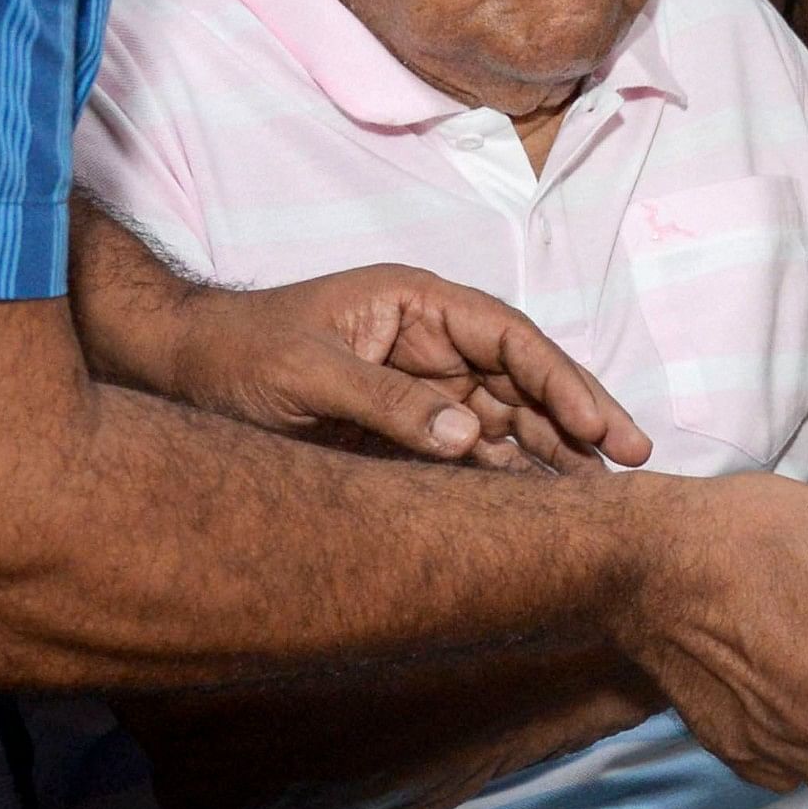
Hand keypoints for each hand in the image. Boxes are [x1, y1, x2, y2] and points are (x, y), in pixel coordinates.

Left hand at [122, 260, 654, 472]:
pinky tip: (543, 504)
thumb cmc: (233, 354)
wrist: (177, 372)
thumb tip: (472, 437)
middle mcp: (430, 342)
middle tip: (631, 461)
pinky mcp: (406, 430)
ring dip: (553, 452)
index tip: (601, 425)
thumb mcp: (306, 375)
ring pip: (508, 419)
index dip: (563, 379)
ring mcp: (422, 386)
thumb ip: (388, 404)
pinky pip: (473, 452)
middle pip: (524, 379)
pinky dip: (509, 476)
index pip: (510, 337)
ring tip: (599, 494)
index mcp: (416, 304)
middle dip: (577, 417)